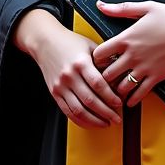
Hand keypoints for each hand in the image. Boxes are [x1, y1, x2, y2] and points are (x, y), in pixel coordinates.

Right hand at [13, 9, 121, 128]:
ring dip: (94, 121)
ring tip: (106, 123)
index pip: (98, 84)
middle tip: (117, 118)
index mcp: (80, 62)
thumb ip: (104, 60)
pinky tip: (90, 122)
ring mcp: (60, 86)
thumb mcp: (89, 46)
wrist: (45, 41)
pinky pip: (68, 112)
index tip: (119, 103)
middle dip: (106, 113)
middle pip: (90, 100)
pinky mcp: (55, 93)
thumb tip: (119, 74)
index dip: (110, 97)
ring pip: (78, 110)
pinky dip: (80, 120)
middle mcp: (69, 76)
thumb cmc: (69, 42)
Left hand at [93, 1, 164, 106]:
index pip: (100, 53)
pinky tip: (130, 101)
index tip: (99, 59)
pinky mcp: (156, 78)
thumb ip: (122, 8)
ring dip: (116, 90)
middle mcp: (132, 55)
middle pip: (107, 74)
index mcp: (127, 38)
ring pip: (121, 86)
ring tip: (115, 90)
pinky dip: (132, 99)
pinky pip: (139, 93)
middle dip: (103, 77)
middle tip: (104, 78)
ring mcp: (144, 68)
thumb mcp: (147, 7)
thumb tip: (102, 5)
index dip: (96, 58)